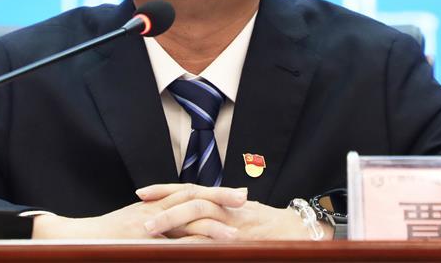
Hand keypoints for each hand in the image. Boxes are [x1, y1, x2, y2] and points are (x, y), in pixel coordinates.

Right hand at [31, 184, 248, 240]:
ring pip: (185, 220)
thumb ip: (159, 222)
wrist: (78, 240)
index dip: (214, 192)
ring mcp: (148, 226)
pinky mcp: (143, 242)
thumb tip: (181, 228)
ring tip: (235, 232)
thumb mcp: (136, 223)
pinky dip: (191, 246)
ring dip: (211, 226)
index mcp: (156, 205)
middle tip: (245, 199)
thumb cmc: (106, 236)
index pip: (190, 192)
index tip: (238, 194)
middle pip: (193, 198)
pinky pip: (171, 245)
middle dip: (220, 199)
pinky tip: (207, 251)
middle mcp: (155, 210)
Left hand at [136, 183, 332, 240]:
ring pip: (200, 218)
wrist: (299, 232)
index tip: (142, 193)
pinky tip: (177, 250)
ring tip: (150, 233)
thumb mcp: (239, 212)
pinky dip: (194, 246)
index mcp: (223, 200)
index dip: (165, 190)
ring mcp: (234, 224)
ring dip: (174, 225)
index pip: (189, 190)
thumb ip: (216, 209)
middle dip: (163, 206)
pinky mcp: (240, 240)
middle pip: (191, 200)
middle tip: (140, 216)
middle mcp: (227, 207)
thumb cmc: (267, 224)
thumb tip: (189, 212)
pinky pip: (213, 244)